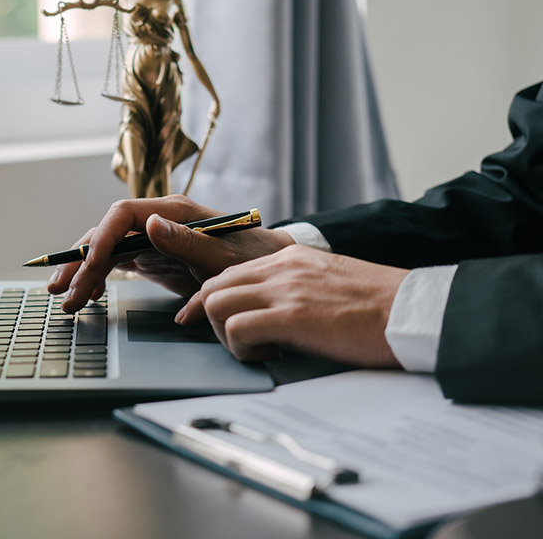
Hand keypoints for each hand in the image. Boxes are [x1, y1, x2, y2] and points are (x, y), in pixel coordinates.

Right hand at [47, 195, 294, 311]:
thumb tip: (149, 224)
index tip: (88, 264)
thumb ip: (186, 241)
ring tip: (65, 301)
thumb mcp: (223, 256)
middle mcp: (156, 221)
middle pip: (106, 233)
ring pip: (105, 250)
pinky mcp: (151, 257)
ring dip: (83, 274)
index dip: (100, 237)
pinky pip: (116, 264)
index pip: (123, 214)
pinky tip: (87, 296)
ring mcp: (151, 238)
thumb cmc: (253, 259)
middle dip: (80, 261)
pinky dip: (99, 279)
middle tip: (61, 290)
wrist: (270, 268)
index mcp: (173, 212)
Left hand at [176, 245, 408, 366]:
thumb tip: (273, 312)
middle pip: (213, 286)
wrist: (414, 310)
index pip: (229, 273)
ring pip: (216, 304)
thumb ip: (296, 287)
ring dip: (226, 335)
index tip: (201, 319)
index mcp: (290, 258)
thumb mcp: (329, 281)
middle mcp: (281, 267)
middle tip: (238, 343)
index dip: (210, 300)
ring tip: (257, 350)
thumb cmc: (380, 306)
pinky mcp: (291, 316)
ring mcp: (284, 289)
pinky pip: (236, 328)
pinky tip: (268, 357)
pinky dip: (241, 349)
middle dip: (212, 318)